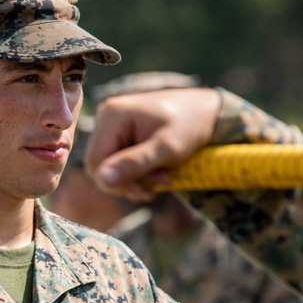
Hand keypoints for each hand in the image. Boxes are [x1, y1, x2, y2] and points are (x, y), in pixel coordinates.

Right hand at [84, 88, 220, 201]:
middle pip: (100, 164)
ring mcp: (112, 124)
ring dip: (134, 179)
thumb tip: (102, 179)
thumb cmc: (190, 126)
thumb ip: (134, 164)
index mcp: (112, 116)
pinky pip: (118, 159)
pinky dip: (136, 172)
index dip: (114, 182)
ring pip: (109, 165)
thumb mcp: (165, 149)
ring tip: (163, 178)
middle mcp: (106, 116)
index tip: (146, 191)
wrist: (207, 111)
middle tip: (156, 187)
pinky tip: (156, 173)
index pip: (96, 160)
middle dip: (127, 182)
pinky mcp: (120, 131)